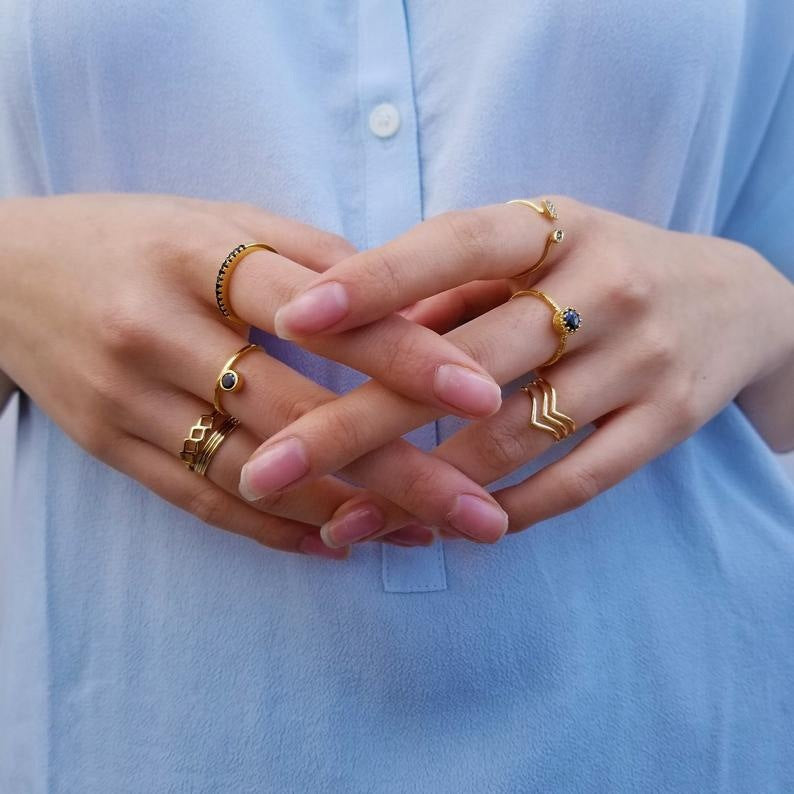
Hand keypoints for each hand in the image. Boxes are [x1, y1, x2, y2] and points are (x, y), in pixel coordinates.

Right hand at [0, 193, 506, 556]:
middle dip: (397, 468)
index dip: (404, 354)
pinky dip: (277, 530)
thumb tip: (411, 310)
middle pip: (295, 412)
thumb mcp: (221, 221)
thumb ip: (313, 262)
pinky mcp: (112, 448)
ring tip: (427, 532)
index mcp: (196, 255)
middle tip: (479, 512)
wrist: (7, 273)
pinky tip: (341, 543)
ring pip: (254, 472)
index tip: (482, 393)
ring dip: (346, 510)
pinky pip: (204, 503)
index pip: (319, 309)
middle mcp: (157, 330)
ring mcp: (128, 399)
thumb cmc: (138, 238)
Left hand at [242, 197, 793, 546]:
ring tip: (343, 524)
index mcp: (555, 227)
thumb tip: (357, 329)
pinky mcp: (669, 420)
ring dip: (422, 488)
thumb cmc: (598, 268)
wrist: (732, 298)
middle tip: (268, 468)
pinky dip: (508, 510)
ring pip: (513, 437)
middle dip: (358, 423)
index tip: (293, 320)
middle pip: (465, 365)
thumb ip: (451, 286)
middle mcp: (605, 287)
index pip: (454, 247)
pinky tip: (445, 531)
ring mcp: (642, 358)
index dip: (375, 281)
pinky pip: (579, 480)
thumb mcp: (535, 247)